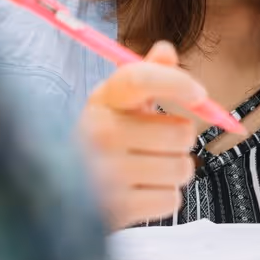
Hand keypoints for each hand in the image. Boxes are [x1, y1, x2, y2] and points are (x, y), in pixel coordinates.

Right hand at [77, 41, 202, 229]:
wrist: (60, 191)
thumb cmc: (101, 140)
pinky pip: (171, 200)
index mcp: (102, 100)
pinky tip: (140, 192)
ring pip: (181, 168)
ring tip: (148, 168)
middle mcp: (100, 132)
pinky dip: (163, 197)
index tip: (199, 95)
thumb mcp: (116, 104)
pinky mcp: (117, 209)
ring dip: (174, 170)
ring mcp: (107, 173)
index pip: (140, 78)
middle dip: (180, 140)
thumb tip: (166, 50)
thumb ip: (146, 76)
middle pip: (179, 131)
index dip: (177, 83)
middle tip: (159, 143)